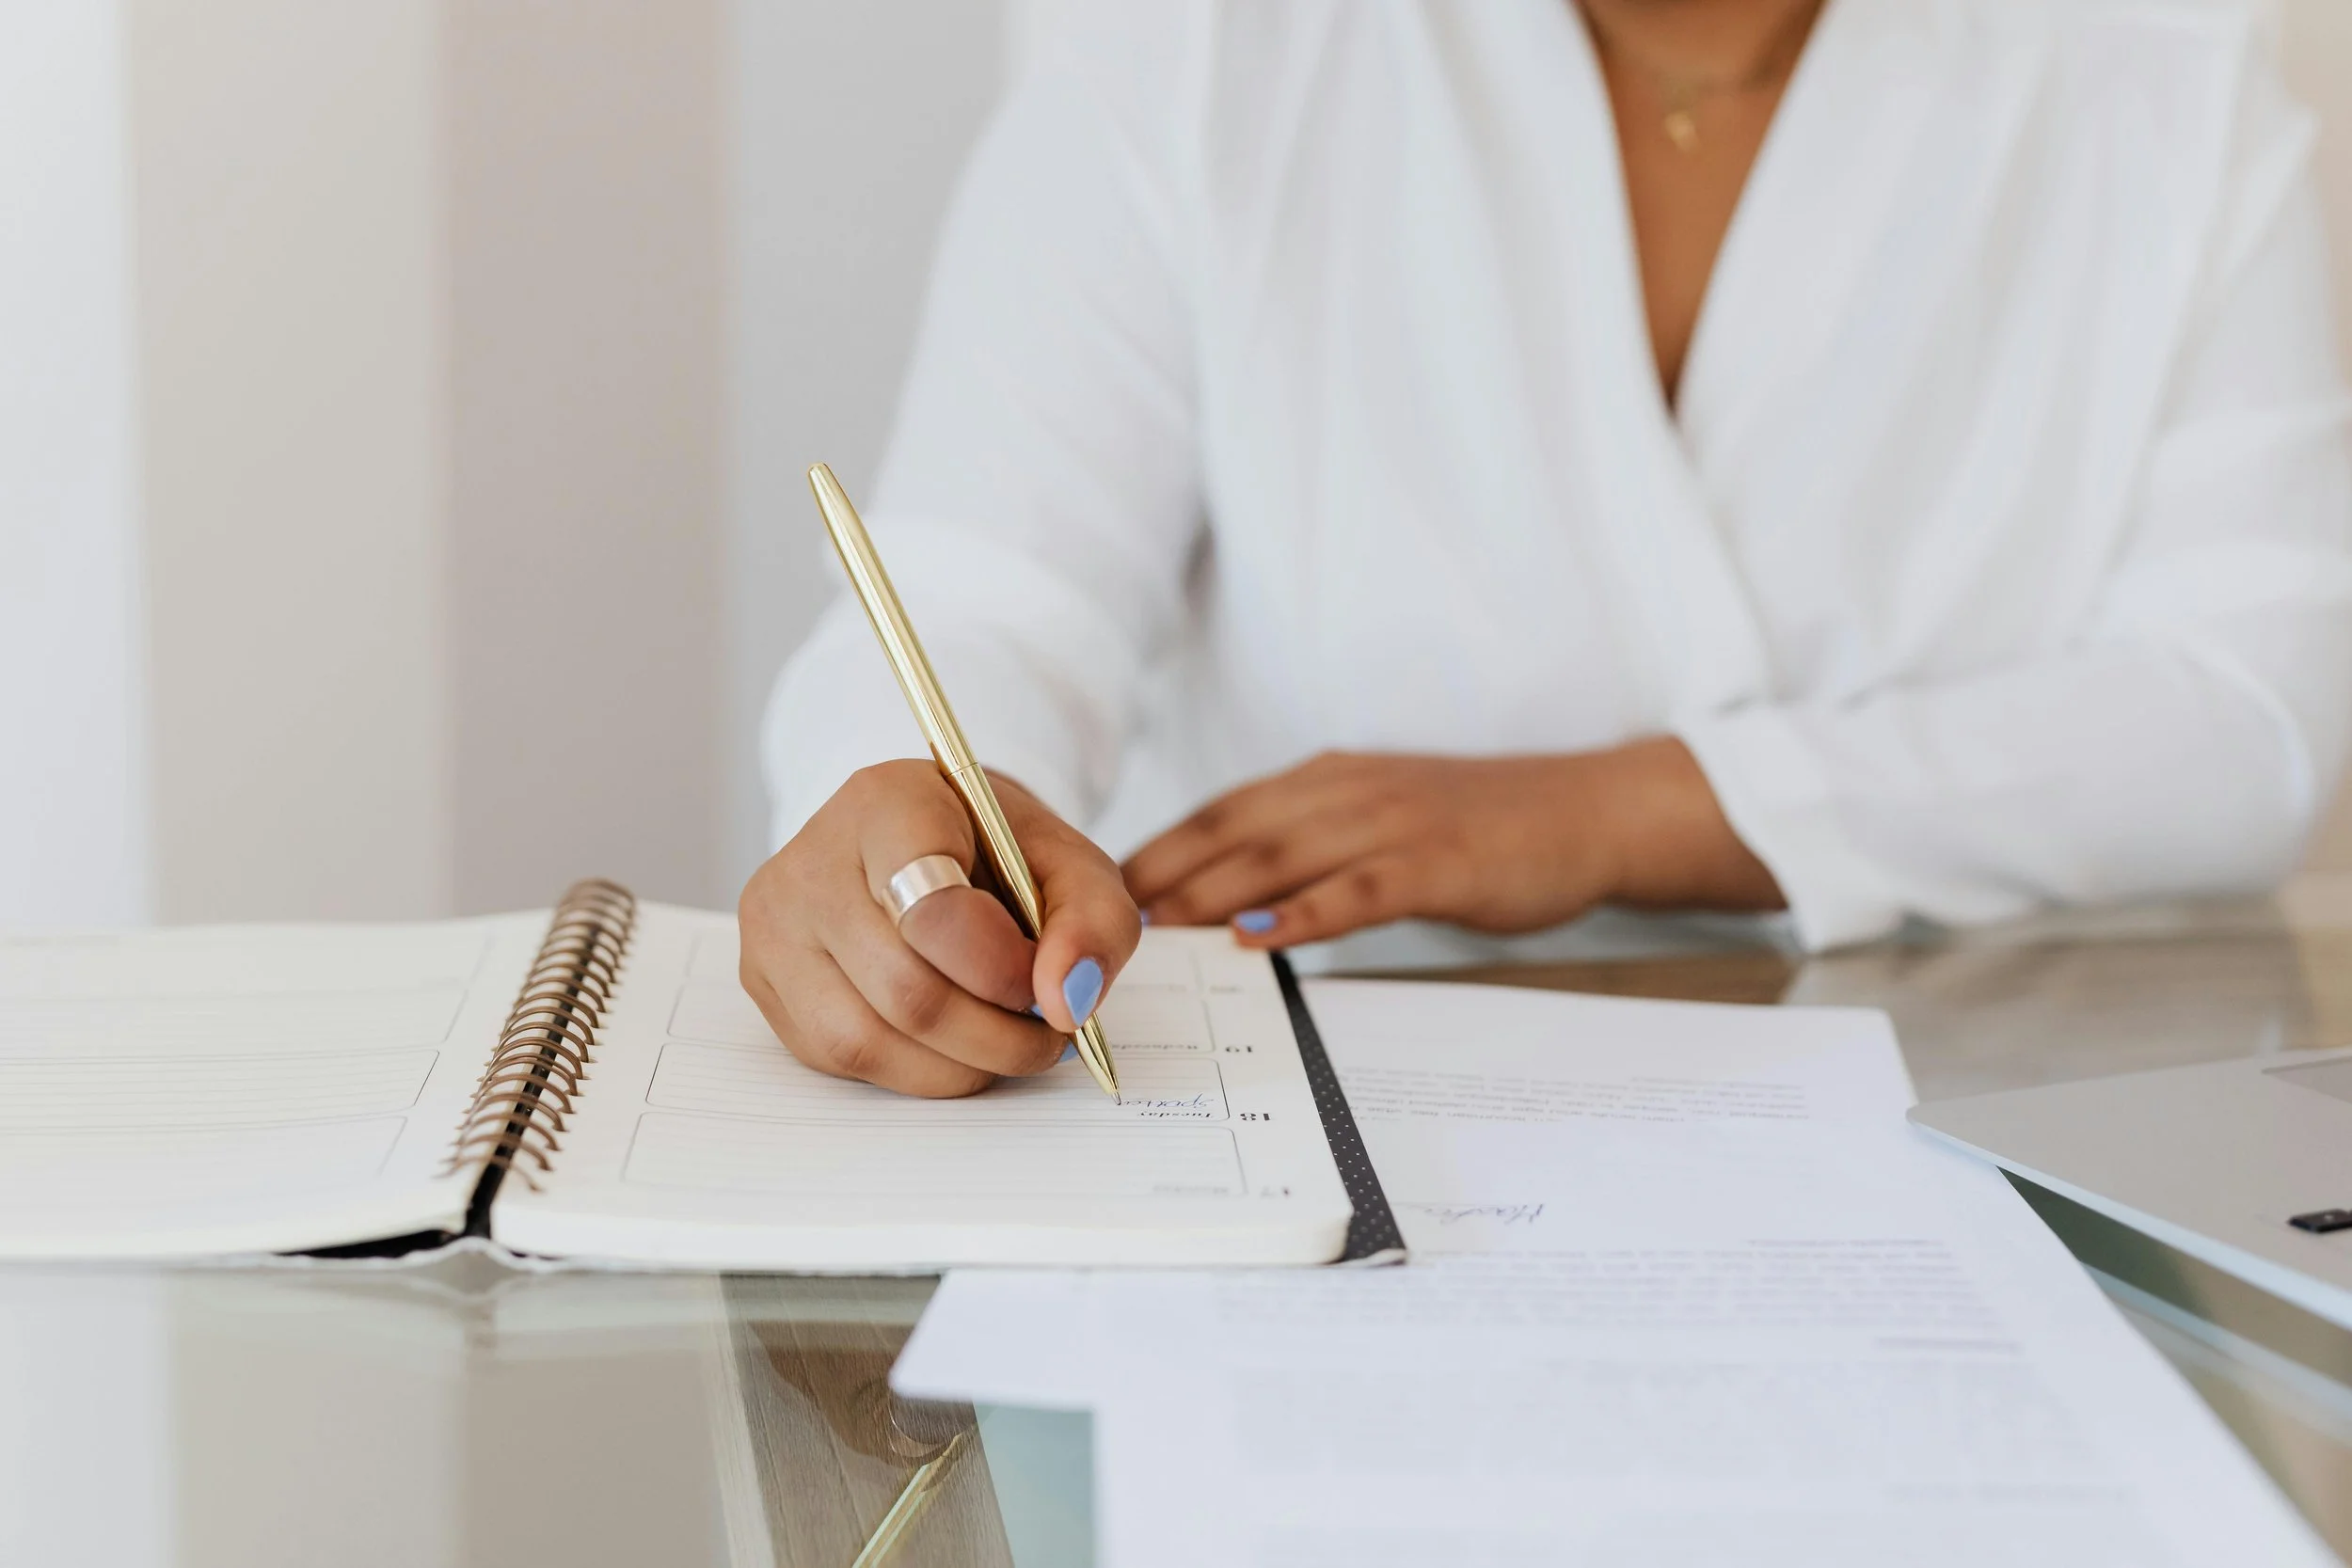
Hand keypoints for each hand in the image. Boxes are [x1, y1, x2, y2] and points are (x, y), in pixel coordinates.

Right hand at [738, 760, 1141, 1096]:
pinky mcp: (764, 980)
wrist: (925, 842)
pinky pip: (840, 1062)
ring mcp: (775, 925)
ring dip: (958, 1067)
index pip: (932, 909)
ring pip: (866, 1041)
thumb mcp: (1070, 864)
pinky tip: (950, 1043)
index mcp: (887, 803)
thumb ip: (1094, 921)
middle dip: (995, 1036)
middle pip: (905, 991)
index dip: (1001, 970)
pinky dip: (914, 1072)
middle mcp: (811, 861)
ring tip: (1004, 1044)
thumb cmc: (996, 853)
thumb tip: (1070, 1002)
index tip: (1046, 986)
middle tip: (1044, 1035)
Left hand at [1121, 739, 1782, 947]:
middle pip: (1232, 831)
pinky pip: (1357, 889)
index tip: (1098, 891)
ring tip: (1153, 931)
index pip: (1220, 811)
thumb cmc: (1479, 828)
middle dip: (1162, 875)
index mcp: (1327, 779)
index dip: (1157, 849)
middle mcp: (1348, 790)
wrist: (1586, 812)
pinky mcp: (1437, 864)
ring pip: (1280, 856)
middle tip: (1100, 922)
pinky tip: (1257, 938)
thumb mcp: (1380, 820)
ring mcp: (1393, 824)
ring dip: (1209, 893)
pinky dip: (1303, 914)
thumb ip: (1312, 845)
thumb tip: (1233, 898)